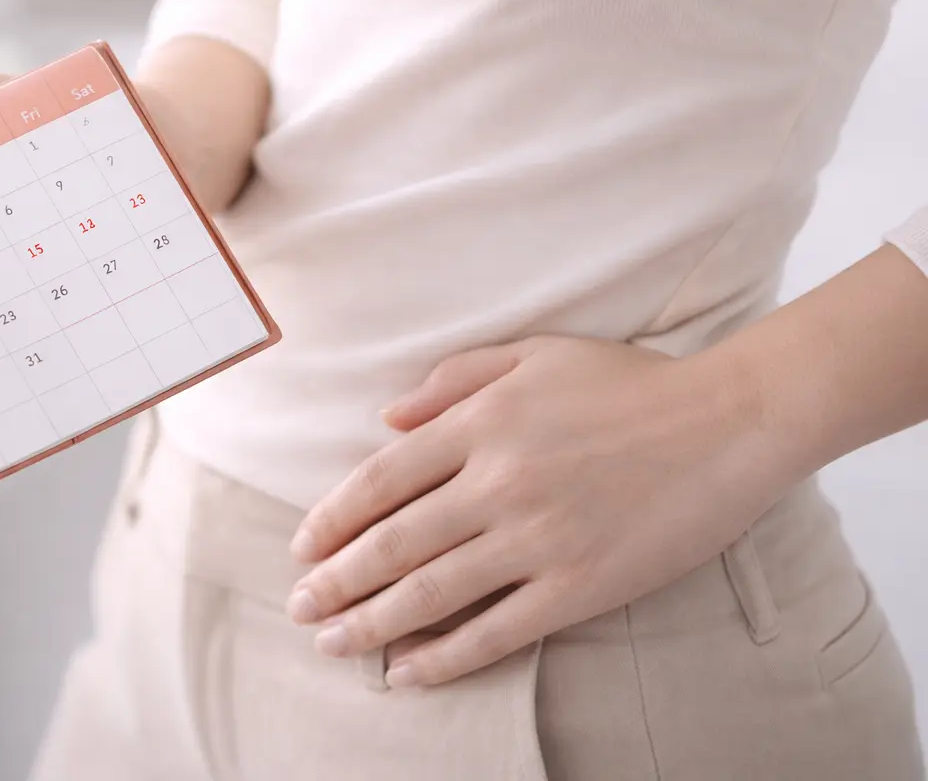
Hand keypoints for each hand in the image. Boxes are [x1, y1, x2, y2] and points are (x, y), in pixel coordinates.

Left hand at [285, 336, 786, 686]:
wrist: (727, 421)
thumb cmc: (629, 382)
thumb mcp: (533, 355)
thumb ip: (454, 380)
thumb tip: (388, 415)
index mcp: (479, 425)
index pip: (380, 480)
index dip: (331, 519)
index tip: (301, 547)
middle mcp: (497, 483)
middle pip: (393, 543)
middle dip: (336, 580)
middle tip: (300, 608)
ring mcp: (537, 539)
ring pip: (431, 592)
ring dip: (372, 623)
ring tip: (331, 644)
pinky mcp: (579, 585)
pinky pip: (496, 631)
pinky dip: (445, 656)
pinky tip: (408, 672)